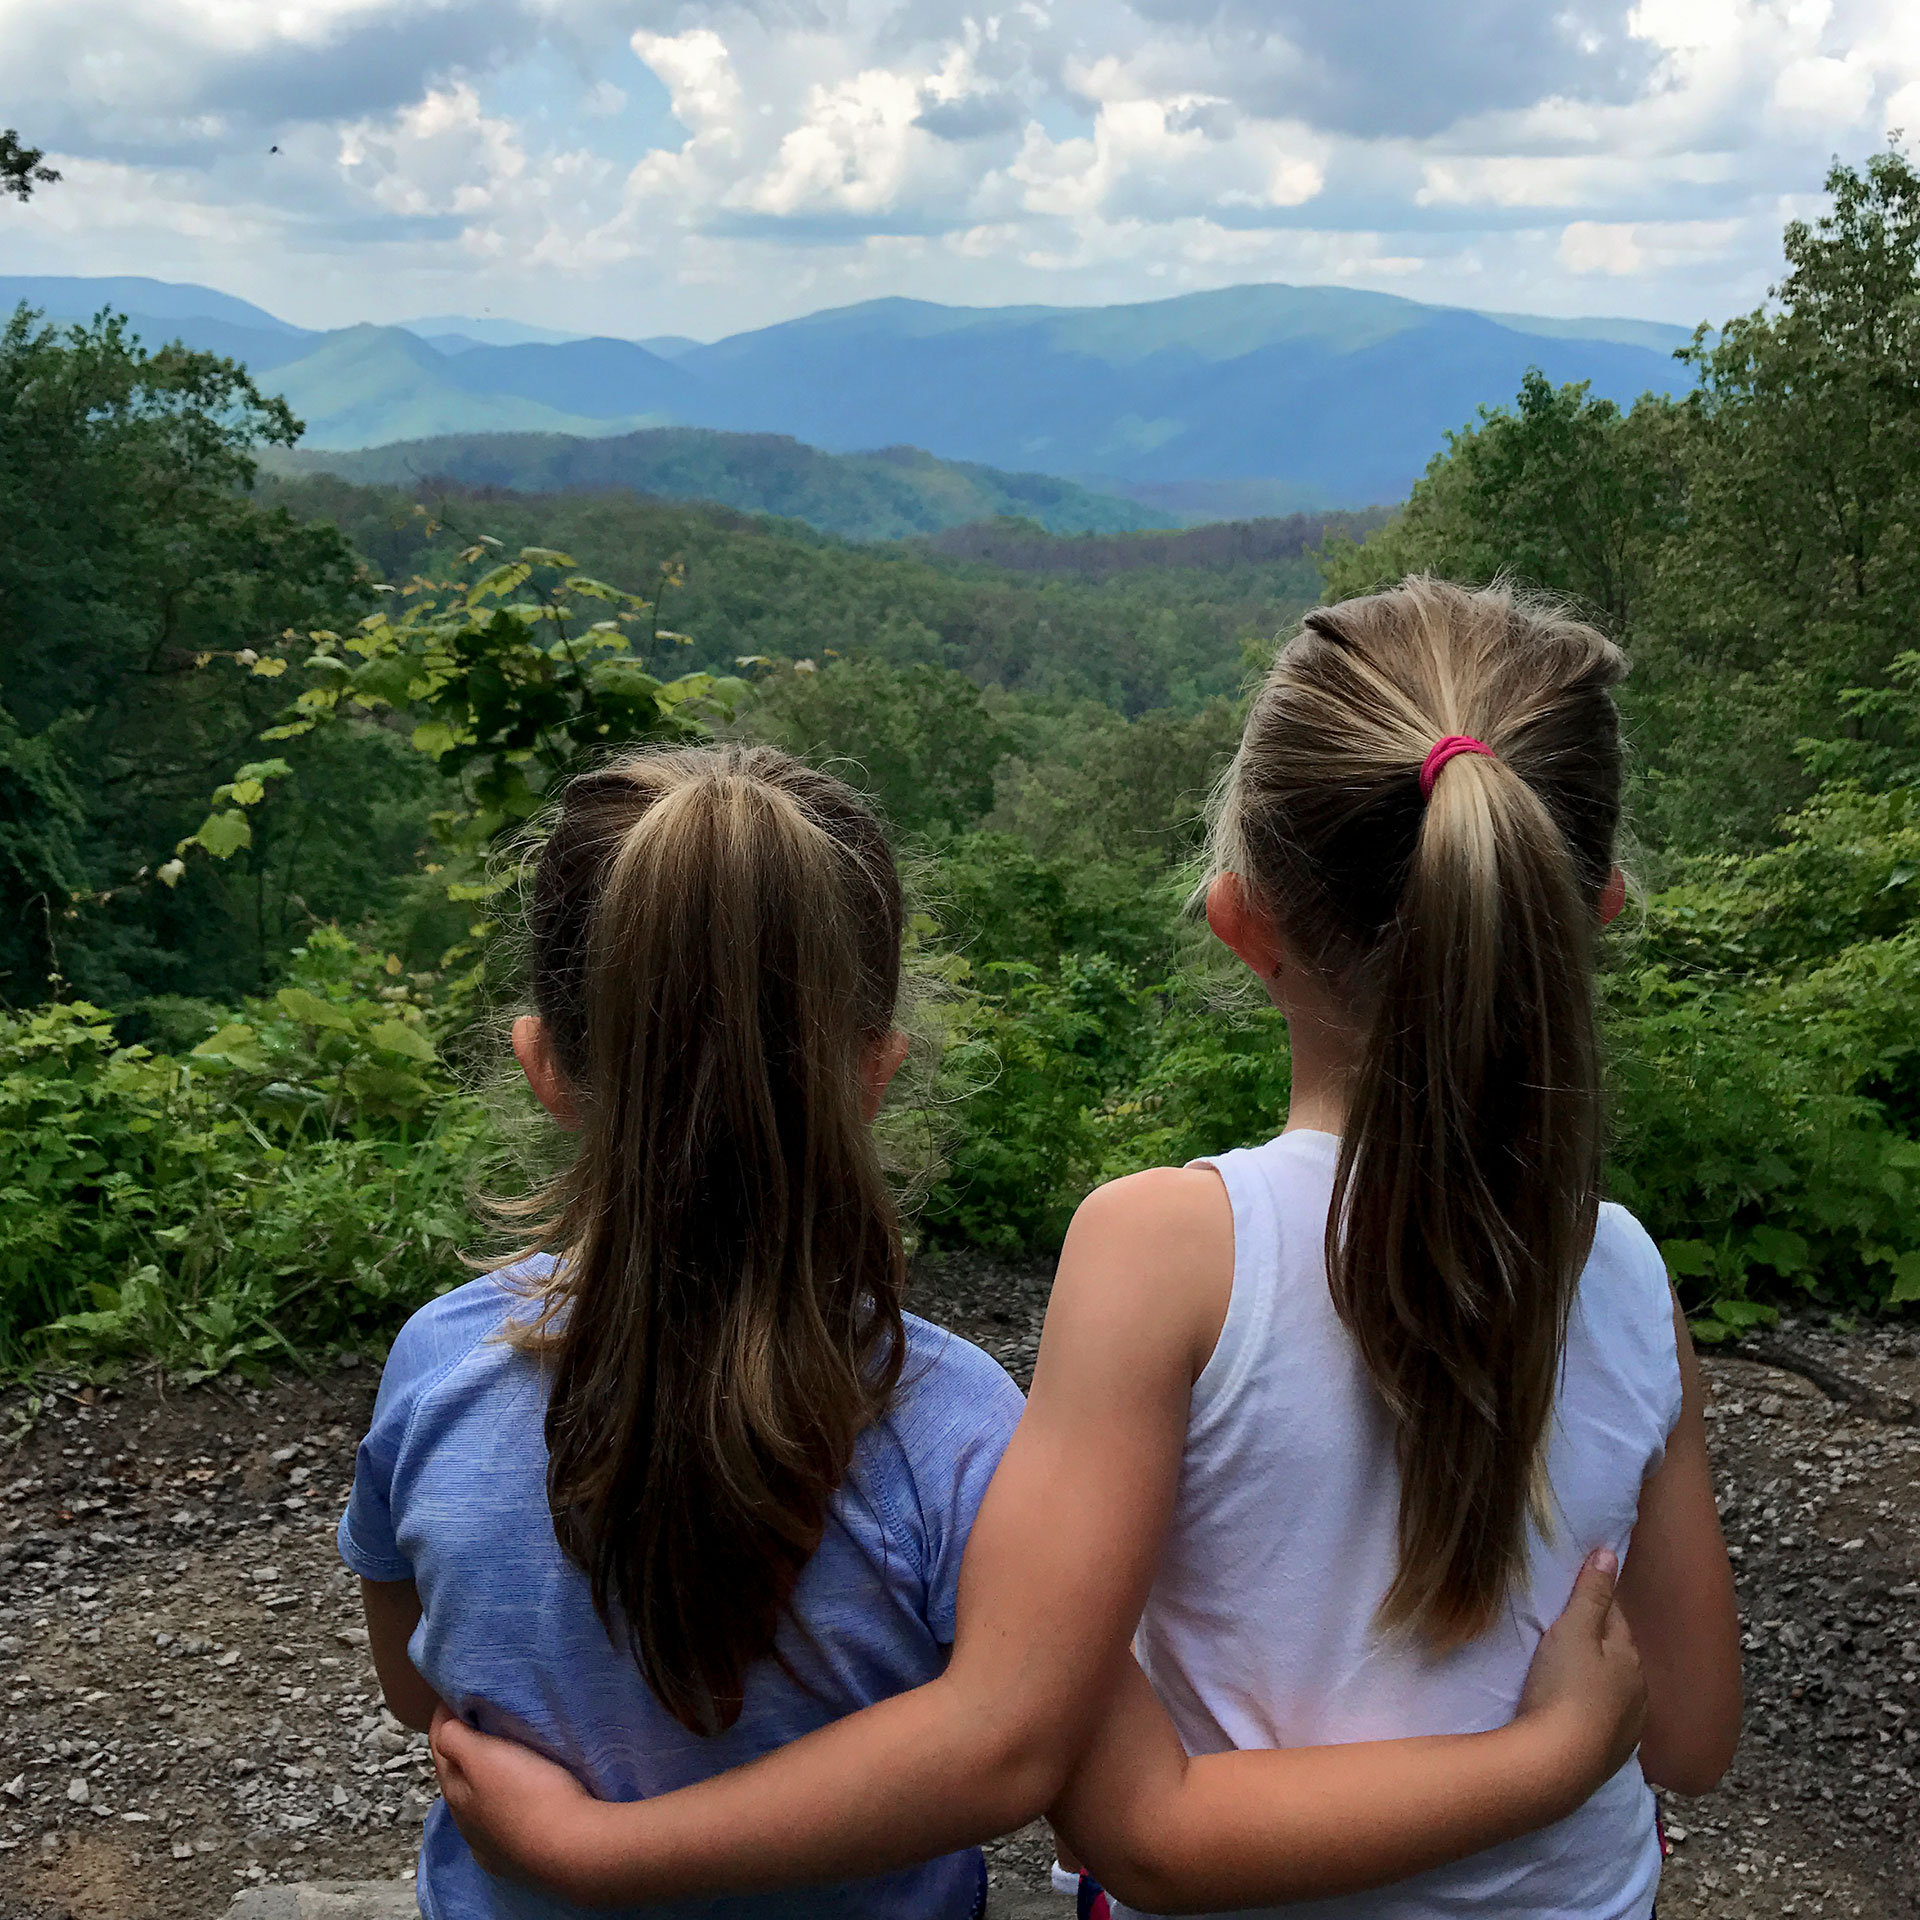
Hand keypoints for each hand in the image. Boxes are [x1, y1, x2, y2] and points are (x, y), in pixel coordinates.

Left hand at [430, 1705, 610, 1902]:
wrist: (569, 1847)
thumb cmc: (529, 1794)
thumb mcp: (486, 1756)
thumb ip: (457, 1739)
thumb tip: (443, 1722)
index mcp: (455, 1790)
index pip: (440, 1744)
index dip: (445, 1715)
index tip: (457, 1691)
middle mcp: (465, 1819)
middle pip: (455, 1774)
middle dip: (461, 1746)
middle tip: (479, 1715)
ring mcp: (487, 1842)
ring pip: (475, 1802)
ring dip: (480, 1778)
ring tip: (500, 1754)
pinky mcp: (512, 1857)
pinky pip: (496, 1825)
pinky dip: (497, 1807)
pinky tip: (509, 1804)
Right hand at [1516, 1549, 1646, 1810]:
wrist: (1557, 1765)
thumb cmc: (1564, 1688)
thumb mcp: (1573, 1630)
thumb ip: (1591, 1592)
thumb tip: (1610, 1551)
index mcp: (1630, 1657)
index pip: (1616, 1616)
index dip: (1596, 1602)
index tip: (1575, 1593)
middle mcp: (1639, 1692)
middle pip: (1618, 1654)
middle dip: (1600, 1641)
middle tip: (1568, 1632)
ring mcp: (1629, 1728)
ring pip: (1615, 1690)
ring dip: (1599, 1679)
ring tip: (1571, 1672)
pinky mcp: (1611, 1756)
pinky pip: (1606, 1721)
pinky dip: (1594, 1711)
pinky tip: (1577, 1712)